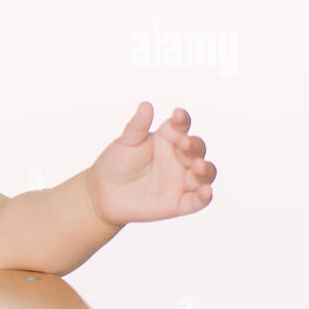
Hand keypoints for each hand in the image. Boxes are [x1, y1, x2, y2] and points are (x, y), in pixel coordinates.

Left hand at [87, 103, 215, 227]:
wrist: (102, 193)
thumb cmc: (115, 163)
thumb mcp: (125, 143)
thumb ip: (137, 126)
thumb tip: (146, 105)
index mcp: (168, 139)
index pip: (182, 126)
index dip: (182, 120)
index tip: (177, 114)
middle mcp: (179, 159)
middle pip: (197, 150)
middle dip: (194, 146)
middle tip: (183, 143)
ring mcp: (181, 181)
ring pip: (204, 174)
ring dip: (206, 169)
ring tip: (198, 165)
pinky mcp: (179, 203)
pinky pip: (197, 201)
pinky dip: (205, 196)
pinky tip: (206, 191)